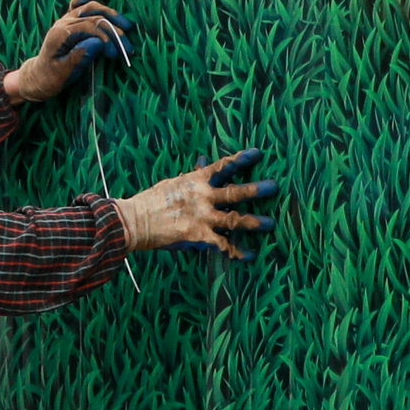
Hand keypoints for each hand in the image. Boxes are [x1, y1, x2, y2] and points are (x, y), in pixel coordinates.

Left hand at [2, 0, 135, 104]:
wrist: (39, 76)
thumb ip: (80, 56)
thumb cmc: (51, 78)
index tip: (115, 54)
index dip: (106, 38)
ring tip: (127, 26)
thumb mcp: (63, 73)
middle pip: (94, 18)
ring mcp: (66, 18)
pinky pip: (79, 1)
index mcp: (60, 34)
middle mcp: (63, 22)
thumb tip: (99, 42)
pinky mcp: (70, 19)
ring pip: (91, 8)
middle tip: (127, 48)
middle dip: (114, 32)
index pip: (90, 27)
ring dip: (111, 14)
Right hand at [116, 148, 277, 259]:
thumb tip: (203, 162)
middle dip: (257, 189)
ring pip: (235, 219)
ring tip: (270, 224)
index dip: (241, 159)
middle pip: (236, 192)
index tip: (258, 154)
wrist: (134, 221)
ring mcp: (203, 218)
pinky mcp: (198, 237)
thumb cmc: (152, 200)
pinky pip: (223, 245)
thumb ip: (192, 176)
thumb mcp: (173, 183)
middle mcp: (203, 198)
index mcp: (196, 181)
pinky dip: (237, 251)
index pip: (223, 166)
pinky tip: (249, 255)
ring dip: (254, 222)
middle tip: (275, 187)